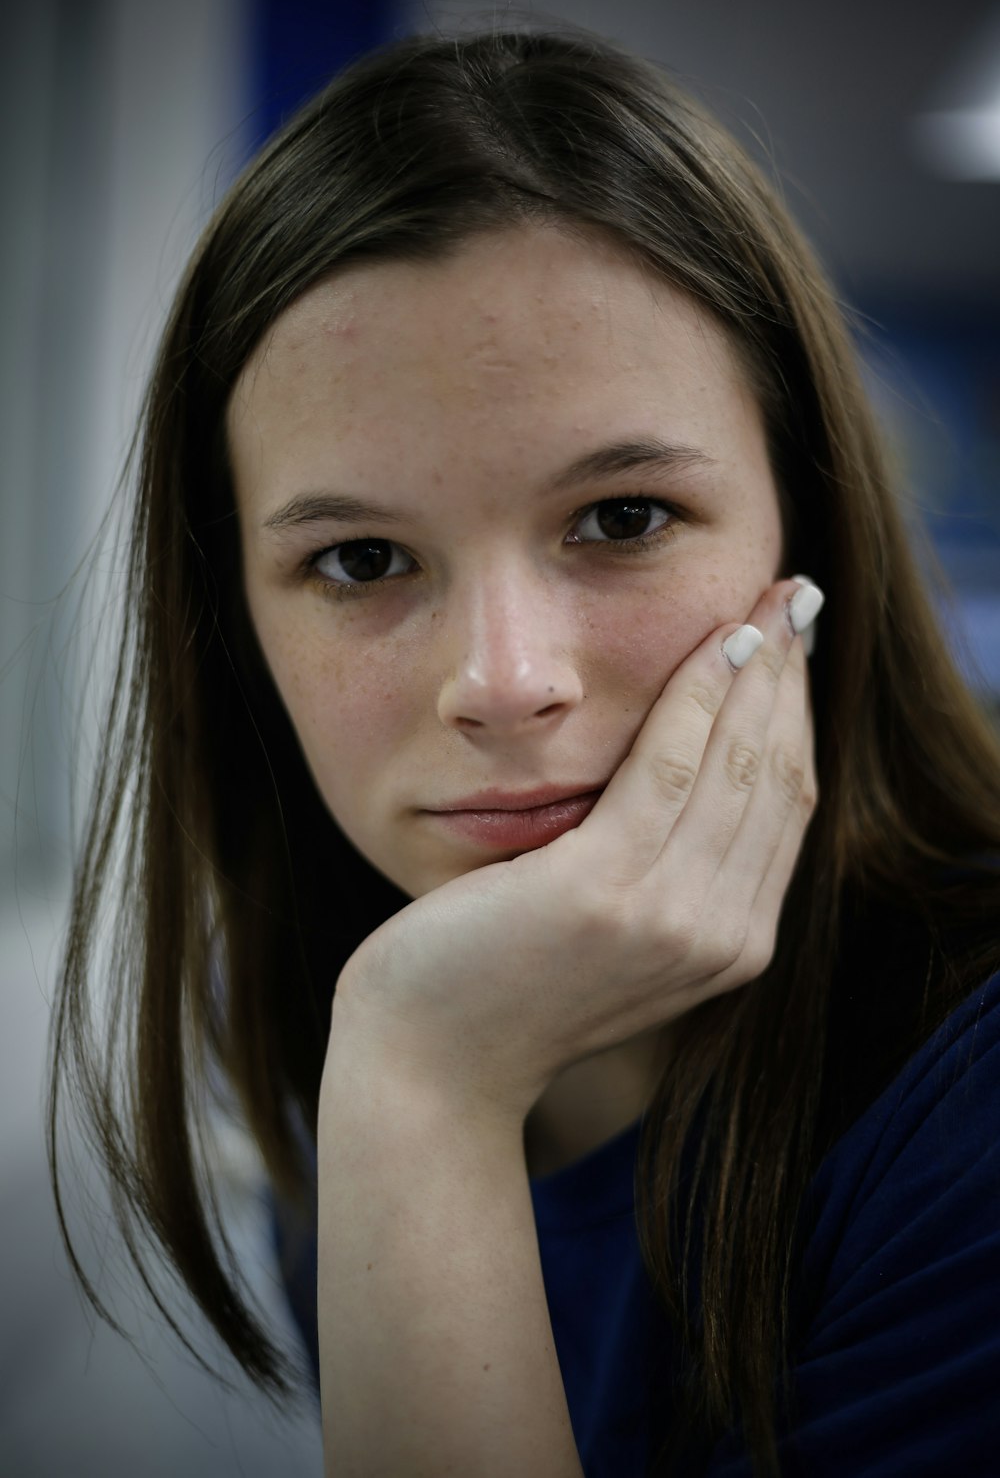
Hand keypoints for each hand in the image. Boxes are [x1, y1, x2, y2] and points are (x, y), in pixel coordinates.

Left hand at [327, 578, 820, 1127]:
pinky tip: (713, 643)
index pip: (785, 807)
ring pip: (741, 763)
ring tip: (768, 602)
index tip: (794, 648)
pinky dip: (701, 698)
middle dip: (793, 679)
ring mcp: (669, 919)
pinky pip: (672, 767)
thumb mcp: (611, 931)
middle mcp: (719, 936)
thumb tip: (688, 773)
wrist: (430, 1063)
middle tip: (797, 598)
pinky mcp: (606, 891)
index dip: (796, 718)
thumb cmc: (504, 983)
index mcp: (729, 946)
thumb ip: (665, 872)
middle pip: (779, 777)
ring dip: (761, 672)